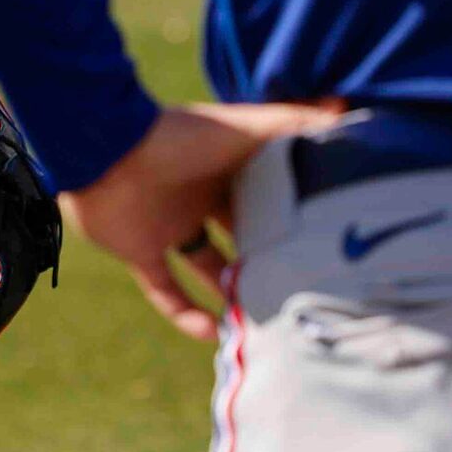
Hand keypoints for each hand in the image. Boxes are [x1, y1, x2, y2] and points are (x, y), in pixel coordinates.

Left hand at [61, 101, 340, 341]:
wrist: (104, 150)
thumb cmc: (178, 135)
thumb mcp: (245, 129)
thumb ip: (294, 124)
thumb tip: (348, 119)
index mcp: (228, 170)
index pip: (269, 202)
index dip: (293, 224)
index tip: (324, 251)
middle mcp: (201, 198)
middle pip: (243, 238)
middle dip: (267, 264)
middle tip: (299, 296)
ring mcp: (169, 225)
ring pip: (208, 270)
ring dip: (229, 296)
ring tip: (261, 325)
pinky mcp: (138, 249)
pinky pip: (164, 290)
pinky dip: (184, 313)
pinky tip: (210, 332)